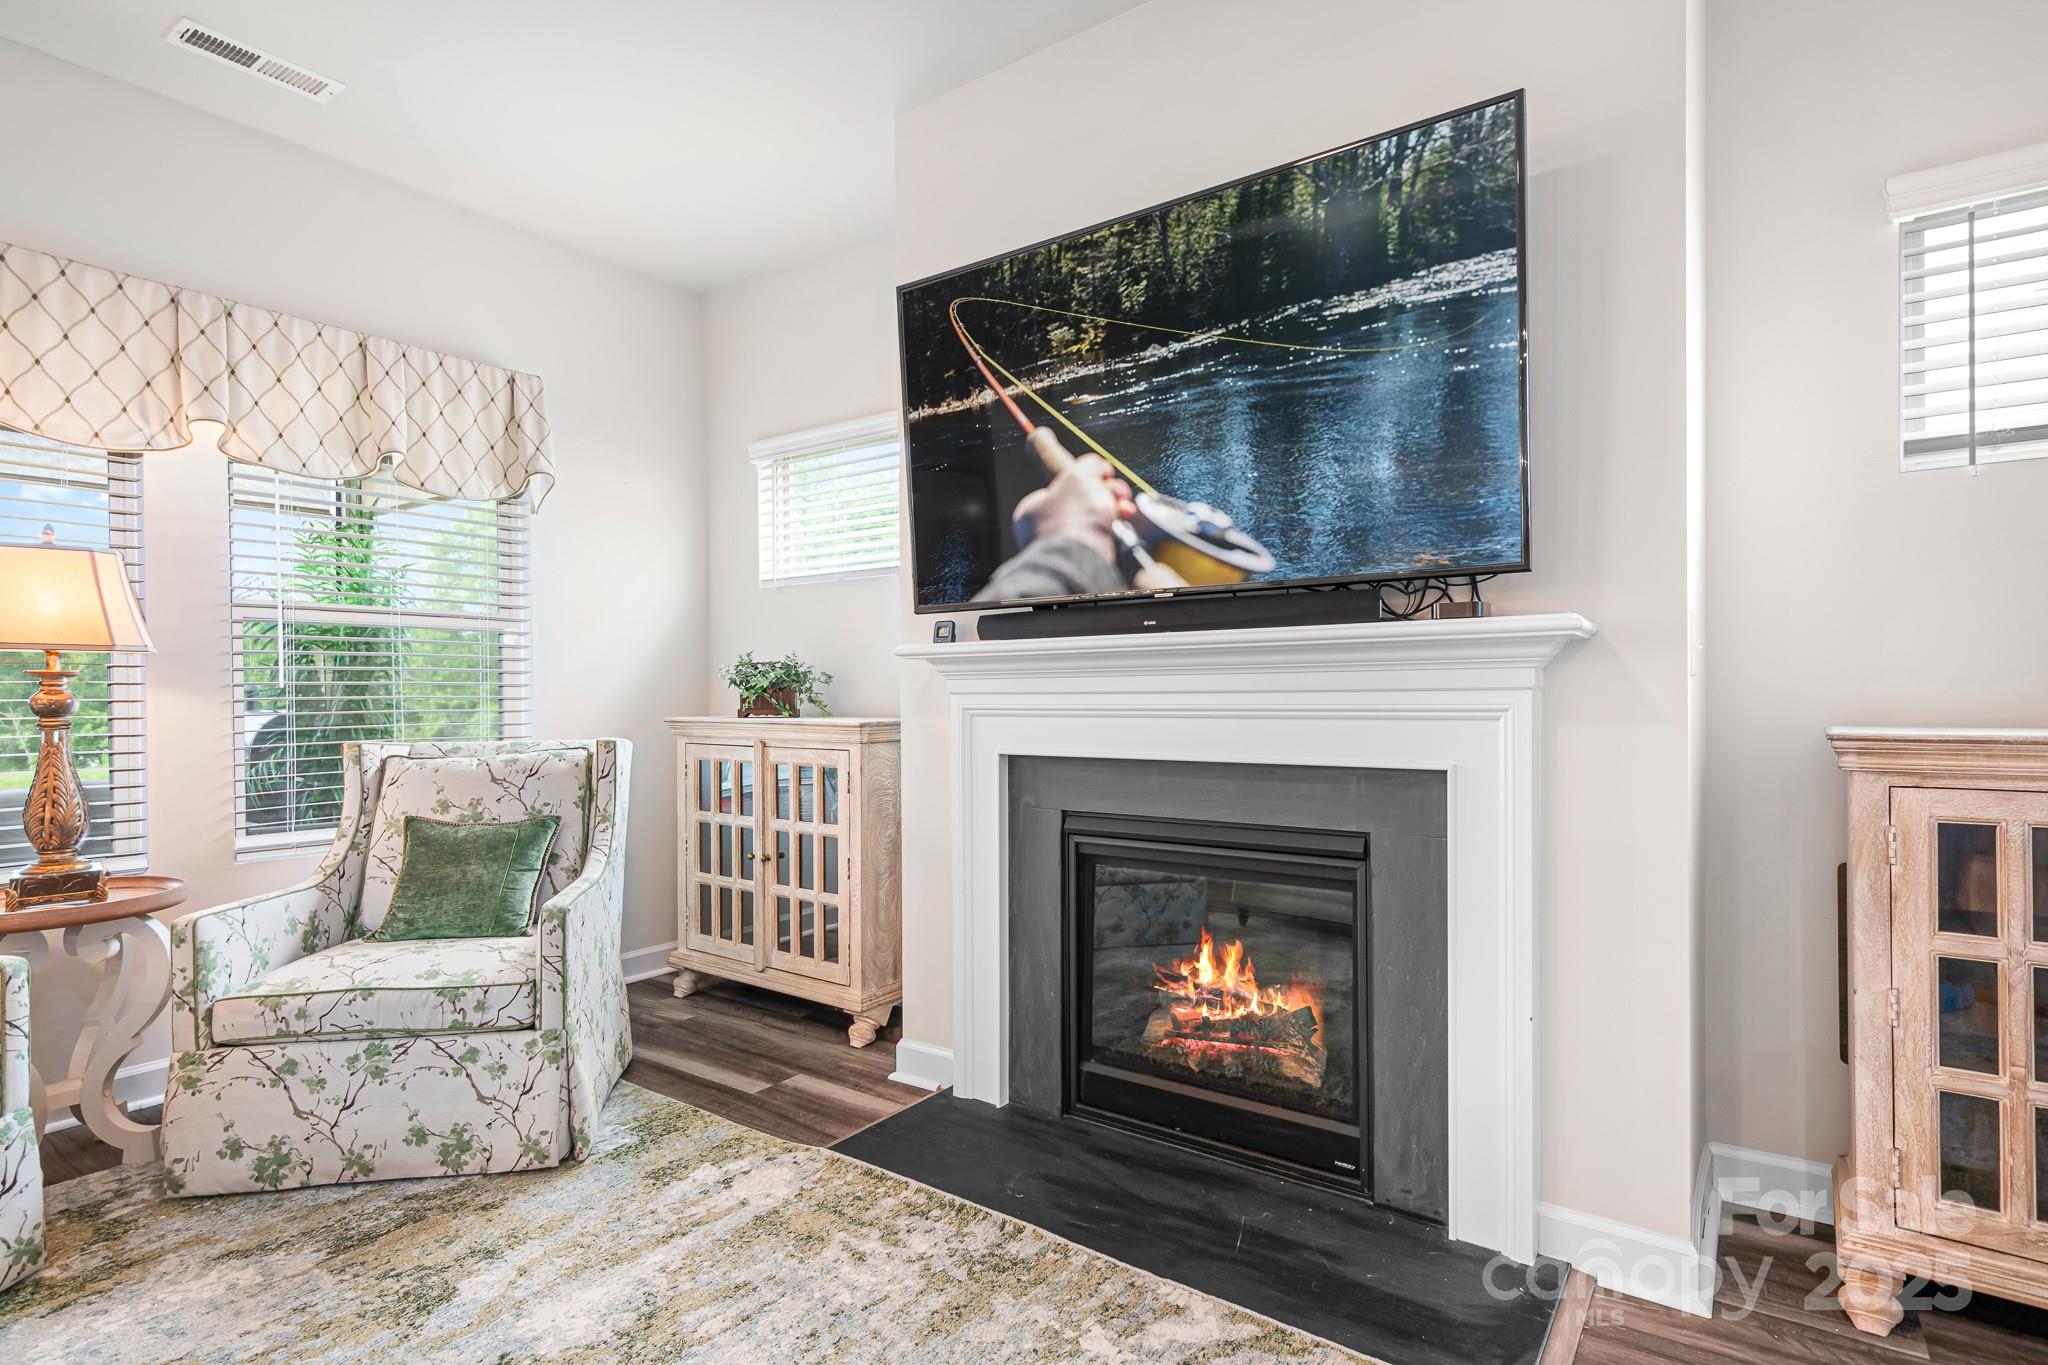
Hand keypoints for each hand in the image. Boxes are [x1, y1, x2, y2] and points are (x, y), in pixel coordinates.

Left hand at [1011, 453, 1134, 565]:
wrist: (1082, 560)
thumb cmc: (1074, 519)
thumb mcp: (1080, 476)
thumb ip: (1088, 465)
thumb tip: (1096, 465)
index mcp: (1034, 510)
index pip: (1063, 487)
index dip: (1087, 478)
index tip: (1103, 476)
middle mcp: (1047, 530)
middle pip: (1084, 500)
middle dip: (1106, 492)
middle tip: (1116, 492)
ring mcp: (1066, 546)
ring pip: (1096, 518)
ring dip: (1115, 506)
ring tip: (1123, 507)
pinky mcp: (1085, 559)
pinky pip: (1103, 536)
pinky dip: (1116, 526)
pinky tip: (1123, 519)